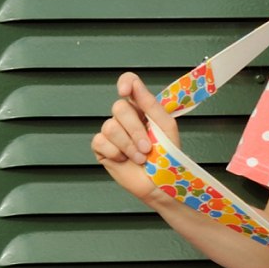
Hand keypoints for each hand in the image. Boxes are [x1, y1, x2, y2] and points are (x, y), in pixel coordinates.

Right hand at [91, 72, 179, 200]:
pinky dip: (116, 153)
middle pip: (119, 108)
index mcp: (142, 108)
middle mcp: (125, 117)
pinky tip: (125, 160)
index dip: (125, 83)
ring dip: (128, 145)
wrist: (161, 183)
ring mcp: (112, 133)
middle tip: (147, 147)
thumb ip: (150, 104)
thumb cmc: (167, 155)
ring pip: (109, 126)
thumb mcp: (165, 126)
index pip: (129, 84)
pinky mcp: (102, 148)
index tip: (125, 92)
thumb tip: (134, 84)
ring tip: (141, 158)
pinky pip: (101, 142)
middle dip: (135, 130)